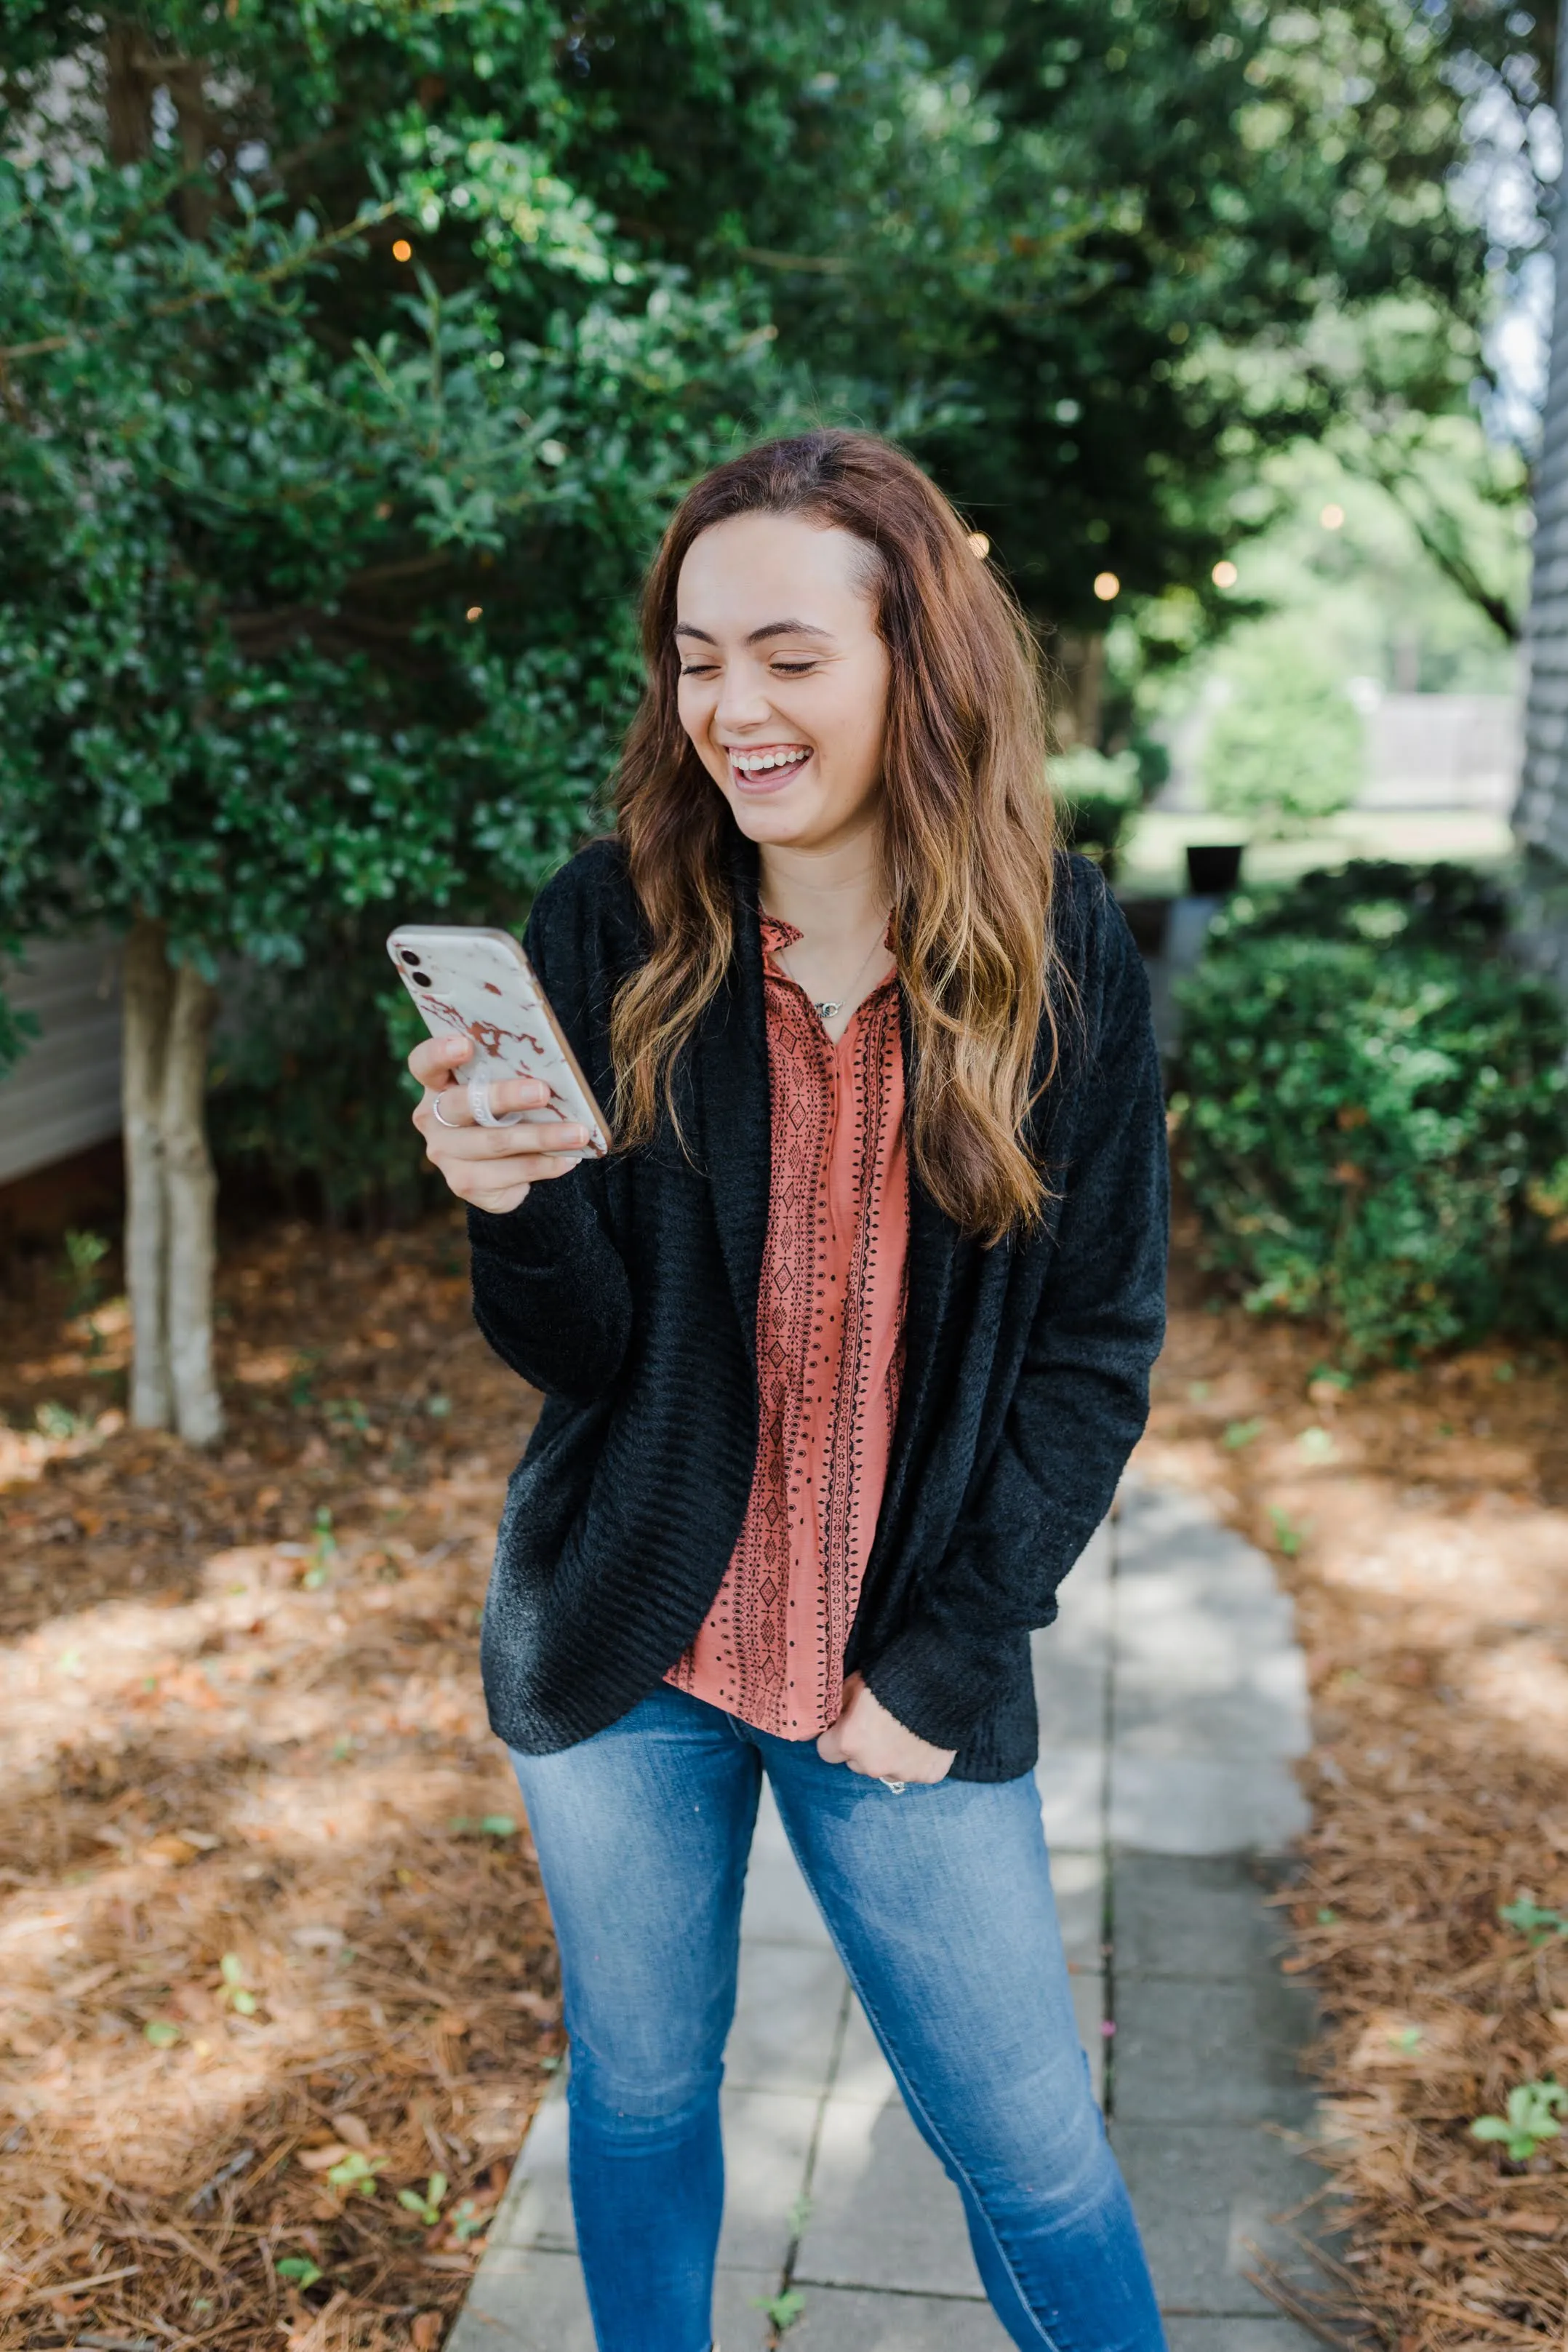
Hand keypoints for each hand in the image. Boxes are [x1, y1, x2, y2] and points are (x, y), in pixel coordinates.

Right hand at [410, 1033, 591, 1215]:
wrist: (508, 1168)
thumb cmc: (511, 1111)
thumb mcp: (507, 1087)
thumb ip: (514, 1074)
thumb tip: (556, 1069)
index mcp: (438, 1084)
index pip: (424, 1064)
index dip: (439, 1053)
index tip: (465, 1045)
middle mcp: (433, 1119)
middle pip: (463, 1104)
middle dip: (505, 1096)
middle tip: (542, 1092)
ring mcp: (445, 1154)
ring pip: (494, 1142)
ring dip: (542, 1137)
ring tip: (577, 1133)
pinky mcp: (463, 1183)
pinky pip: (509, 1173)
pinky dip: (544, 1165)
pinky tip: (568, 1158)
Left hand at [816, 1674, 955, 1784]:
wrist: (941, 1682)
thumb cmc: (892, 1678)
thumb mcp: (856, 1683)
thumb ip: (841, 1706)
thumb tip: (835, 1717)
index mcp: (849, 1742)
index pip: (827, 1751)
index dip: (835, 1737)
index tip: (846, 1726)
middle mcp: (872, 1765)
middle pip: (856, 1763)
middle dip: (862, 1749)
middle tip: (878, 1726)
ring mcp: (902, 1773)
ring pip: (886, 1770)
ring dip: (889, 1757)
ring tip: (904, 1732)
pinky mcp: (929, 1775)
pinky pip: (915, 1771)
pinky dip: (917, 1759)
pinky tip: (924, 1738)